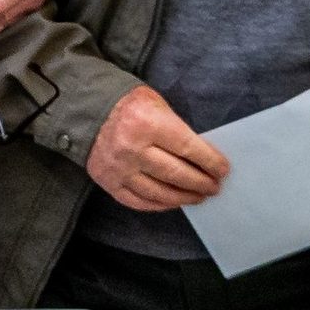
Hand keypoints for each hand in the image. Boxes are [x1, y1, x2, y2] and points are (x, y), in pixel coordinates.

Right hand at [88, 87, 228, 210]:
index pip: (188, 148)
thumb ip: (177, 130)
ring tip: (198, 197)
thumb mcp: (157, 104)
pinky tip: (173, 203)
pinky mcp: (108, 183)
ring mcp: (119, 169)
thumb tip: (202, 157)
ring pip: (159, 192)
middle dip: (200, 183)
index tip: (223, 170)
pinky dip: (159, 205)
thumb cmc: (129, 105)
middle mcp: (132, 148)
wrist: (87, 112)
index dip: (210, 162)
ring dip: (183, 197)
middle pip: (176, 174)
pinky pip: (139, 201)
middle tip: (214, 188)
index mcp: (147, 123)